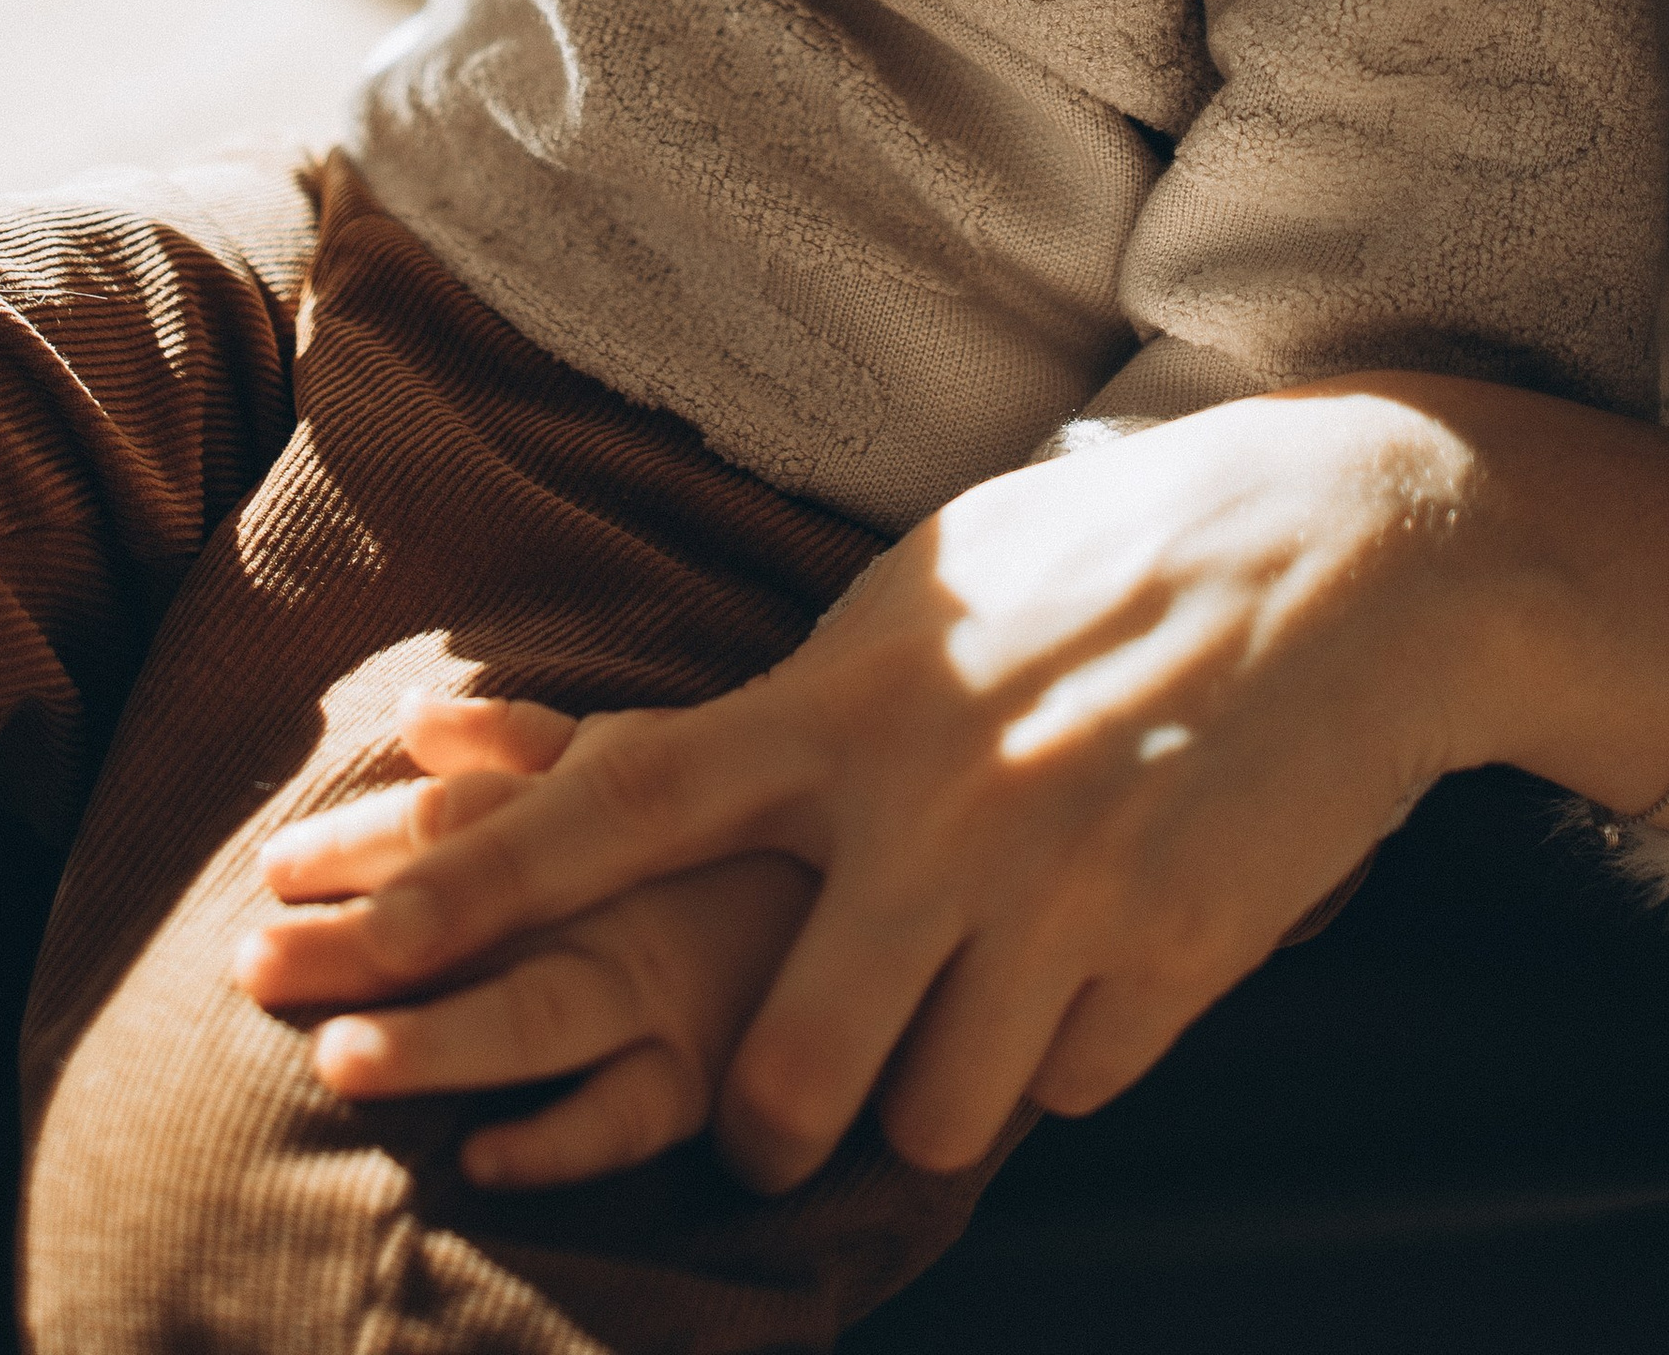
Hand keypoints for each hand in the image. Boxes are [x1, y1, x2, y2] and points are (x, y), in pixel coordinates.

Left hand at [239, 699, 817, 1190]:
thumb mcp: (670, 744)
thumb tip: (414, 716)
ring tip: (338, 1060)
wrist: (958, 814)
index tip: (267, 870)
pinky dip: (561, 1135)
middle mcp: (634, 882)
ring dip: (439, 1040)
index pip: (470, 814)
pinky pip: (643, 1111)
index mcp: (618, 794)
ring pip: (542, 1013)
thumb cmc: (795, 789)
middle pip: (482, 910)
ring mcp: (678, 973)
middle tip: (248, 964)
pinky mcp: (734, 1060)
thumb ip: (536, 741)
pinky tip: (485, 1156)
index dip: (364, 842)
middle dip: (362, 941)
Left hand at [277, 387, 1668, 1196]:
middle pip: (777, 1067)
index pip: (610, 807)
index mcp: (844, 693)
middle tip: (789, 1101)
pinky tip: (1115, 939)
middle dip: (766, 1122)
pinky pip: (1068, 1088)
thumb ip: (800, 703)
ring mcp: (1058, 886)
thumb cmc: (1110, 556)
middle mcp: (930, 799)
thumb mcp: (928, 594)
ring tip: (993, 986)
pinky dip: (1067, 1048)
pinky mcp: (1173, 953)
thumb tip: (658, 775)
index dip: (451, 892)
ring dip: (938, 1084)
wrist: (1358, 546)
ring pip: (926, 1113)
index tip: (310, 950)